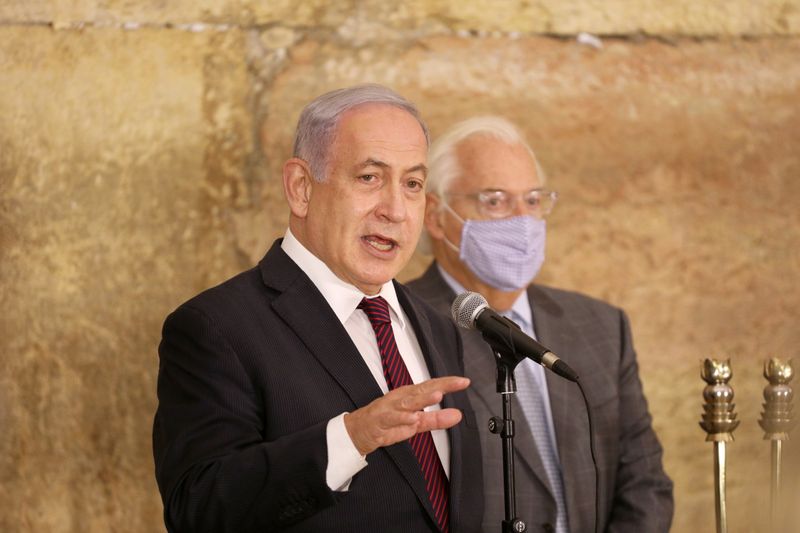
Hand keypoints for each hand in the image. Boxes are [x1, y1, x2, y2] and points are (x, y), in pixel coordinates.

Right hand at [343, 376, 469, 455]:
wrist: (358, 431)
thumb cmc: (387, 423)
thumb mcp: (415, 423)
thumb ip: (435, 419)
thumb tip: (457, 415)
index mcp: (410, 396)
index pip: (432, 386)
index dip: (448, 383)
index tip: (465, 382)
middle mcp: (402, 398)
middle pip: (423, 390)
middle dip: (440, 386)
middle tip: (457, 383)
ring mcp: (391, 408)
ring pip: (409, 402)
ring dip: (423, 399)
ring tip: (438, 396)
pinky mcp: (380, 420)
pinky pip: (392, 418)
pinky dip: (402, 418)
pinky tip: (413, 418)